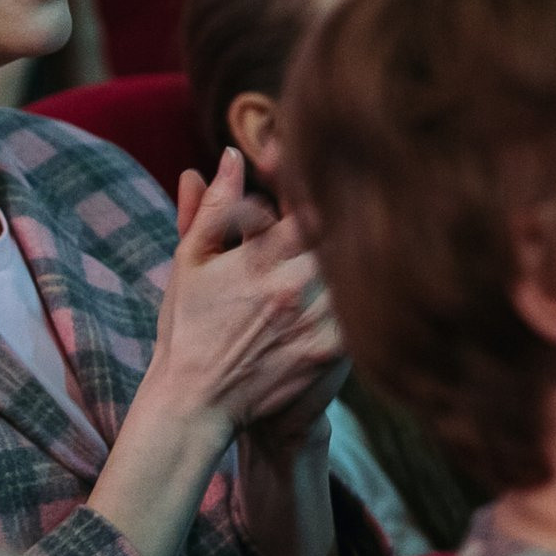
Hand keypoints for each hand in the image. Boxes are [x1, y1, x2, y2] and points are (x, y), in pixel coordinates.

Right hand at [147, 149, 343, 439]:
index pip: (308, 204)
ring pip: (357, 274)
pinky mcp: (329, 353)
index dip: (316, 189)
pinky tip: (364, 293)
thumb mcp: (191, 259)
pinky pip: (363, 315)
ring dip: (358, 260)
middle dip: (343, 223)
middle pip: (341, 237)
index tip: (317, 188)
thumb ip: (215, 206)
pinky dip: (365, 300)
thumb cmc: (188, 325)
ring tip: (367, 246)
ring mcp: (314, 322)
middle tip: (355, 209)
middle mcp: (292, 287)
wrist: (195, 401)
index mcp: (259, 257)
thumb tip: (232, 154)